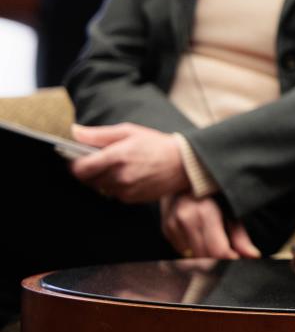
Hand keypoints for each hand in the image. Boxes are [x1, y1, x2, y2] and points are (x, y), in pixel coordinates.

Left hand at [69, 123, 189, 202]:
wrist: (183, 163)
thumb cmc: (155, 144)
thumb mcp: (128, 131)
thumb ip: (98, 134)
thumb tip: (74, 132)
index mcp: (116, 157)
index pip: (80, 168)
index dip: (74, 164)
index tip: (78, 159)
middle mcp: (119, 176)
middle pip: (88, 180)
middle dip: (90, 170)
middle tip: (102, 161)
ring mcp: (125, 190)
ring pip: (100, 187)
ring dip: (103, 178)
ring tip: (120, 167)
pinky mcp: (131, 199)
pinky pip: (113, 193)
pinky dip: (116, 186)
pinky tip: (130, 175)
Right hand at [160, 193, 260, 259]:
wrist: (187, 176)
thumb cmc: (216, 194)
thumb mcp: (232, 211)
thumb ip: (240, 237)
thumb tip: (253, 257)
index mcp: (206, 212)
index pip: (217, 251)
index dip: (229, 261)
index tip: (237, 261)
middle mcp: (186, 219)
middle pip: (203, 258)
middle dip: (217, 262)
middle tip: (229, 256)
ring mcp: (173, 224)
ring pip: (191, 259)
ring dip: (204, 257)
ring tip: (214, 243)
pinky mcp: (166, 229)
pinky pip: (181, 252)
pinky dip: (192, 251)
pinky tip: (200, 237)